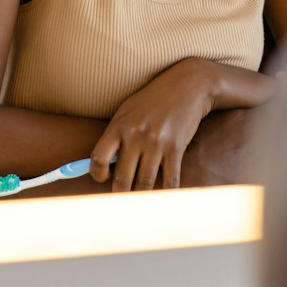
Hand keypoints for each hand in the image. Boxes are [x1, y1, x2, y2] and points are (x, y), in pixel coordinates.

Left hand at [90, 59, 216, 191]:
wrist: (188, 85)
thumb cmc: (154, 99)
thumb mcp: (128, 110)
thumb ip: (115, 135)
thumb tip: (103, 164)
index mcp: (119, 126)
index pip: (98, 159)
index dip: (98, 175)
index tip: (104, 179)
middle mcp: (136, 135)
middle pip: (122, 178)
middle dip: (121, 194)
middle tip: (122, 202)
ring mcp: (157, 142)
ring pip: (145, 183)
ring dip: (142, 196)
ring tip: (140, 201)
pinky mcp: (176, 147)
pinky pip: (170, 179)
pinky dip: (166, 192)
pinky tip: (163, 196)